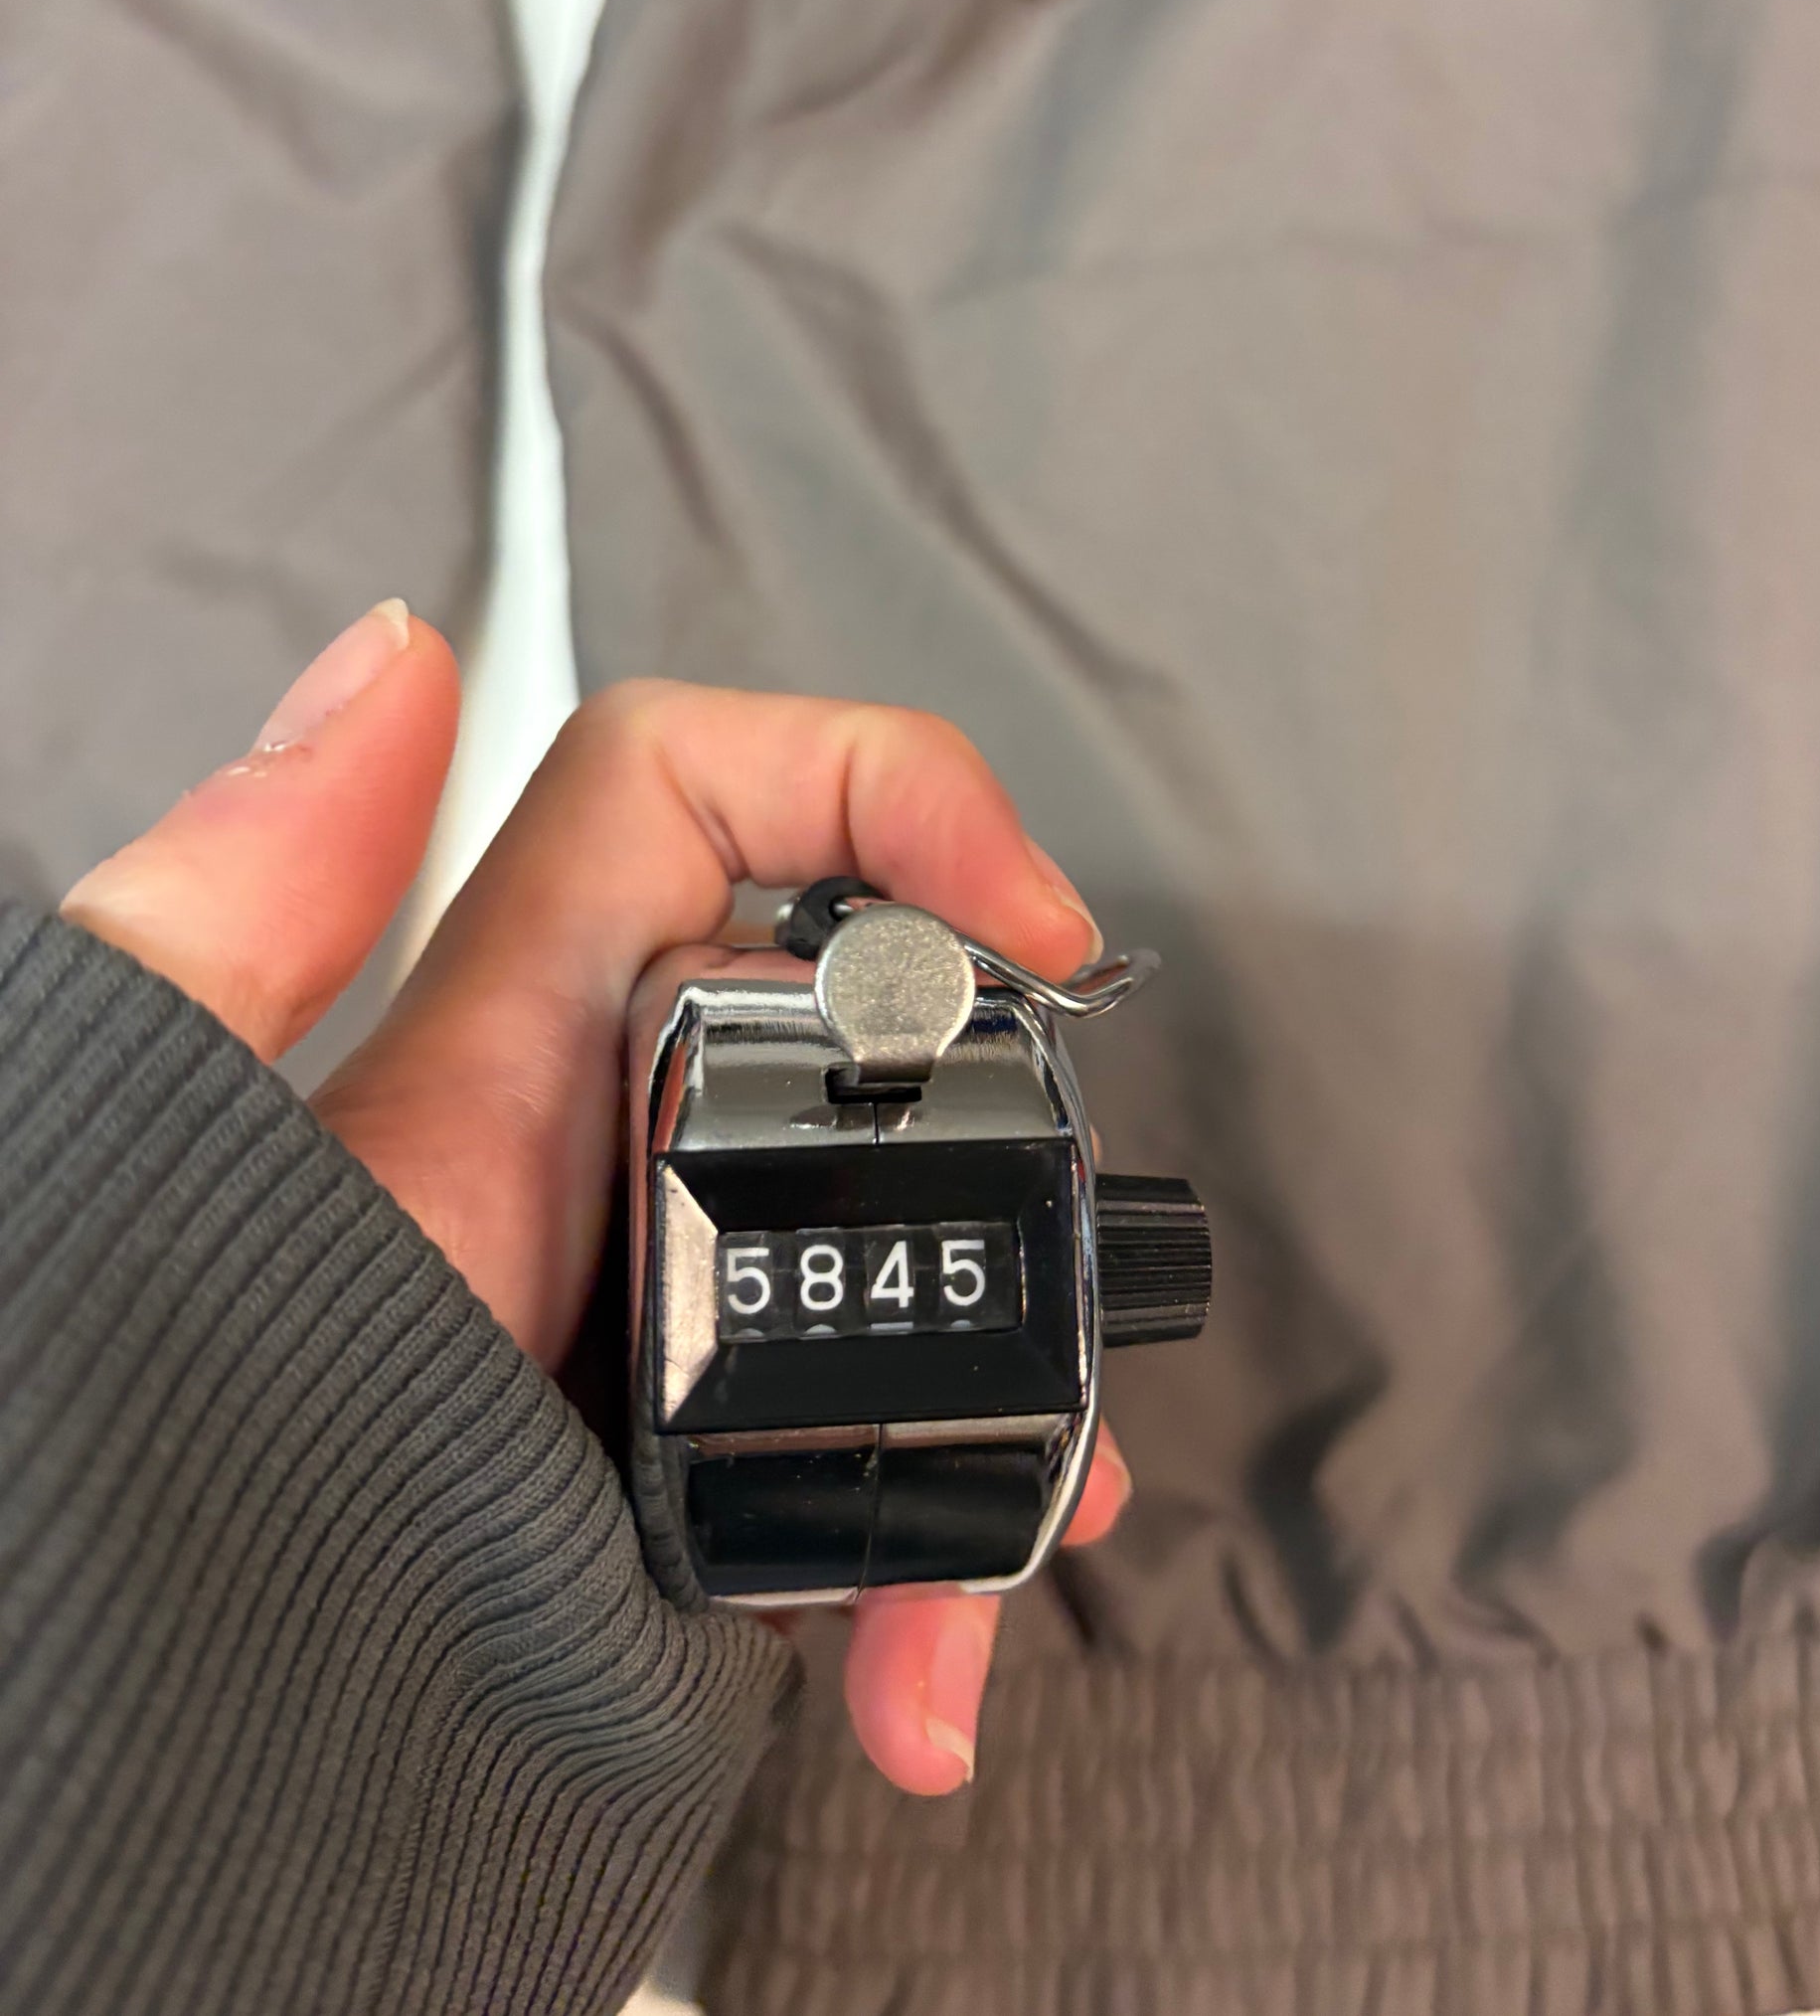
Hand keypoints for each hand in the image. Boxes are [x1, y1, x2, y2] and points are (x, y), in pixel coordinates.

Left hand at [62, 601, 1131, 1794]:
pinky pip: (863, 1476)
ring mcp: (659, 1326)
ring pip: (909, 1278)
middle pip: (866, 1050)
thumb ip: (239, 905)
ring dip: (996, 1401)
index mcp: (499, 1053)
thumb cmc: (151, 1467)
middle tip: (1057, 1263)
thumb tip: (389, 660)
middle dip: (1004, 1153)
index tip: (1016, 915)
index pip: (697, 795)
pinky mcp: (689, 1480)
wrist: (196, 1771)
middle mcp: (596, 1163)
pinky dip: (919, 1573)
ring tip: (1003, 1540)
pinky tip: (910, 1681)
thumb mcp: (183, 1151)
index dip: (878, 788)